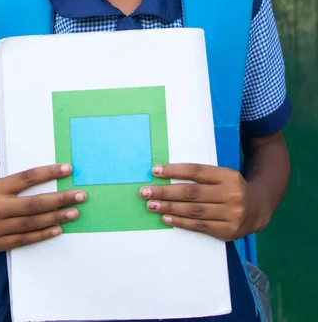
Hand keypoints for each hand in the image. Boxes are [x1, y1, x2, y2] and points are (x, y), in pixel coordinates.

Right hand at [0, 164, 86, 250]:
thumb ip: (18, 181)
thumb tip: (50, 174)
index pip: (27, 178)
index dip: (49, 173)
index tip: (68, 169)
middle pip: (34, 204)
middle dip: (60, 199)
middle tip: (81, 195)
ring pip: (31, 223)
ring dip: (56, 218)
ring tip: (74, 212)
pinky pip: (24, 239)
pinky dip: (43, 234)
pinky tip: (58, 228)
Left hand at [139, 163, 264, 240]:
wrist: (258, 207)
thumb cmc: (231, 187)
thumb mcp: (222, 175)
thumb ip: (201, 175)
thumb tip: (166, 174)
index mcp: (228, 176)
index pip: (196, 171)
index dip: (174, 171)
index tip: (155, 171)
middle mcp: (231, 194)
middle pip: (192, 193)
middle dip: (165, 192)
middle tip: (145, 191)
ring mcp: (231, 214)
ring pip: (193, 211)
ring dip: (169, 207)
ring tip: (151, 204)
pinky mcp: (227, 231)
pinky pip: (199, 226)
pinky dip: (180, 222)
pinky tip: (165, 217)